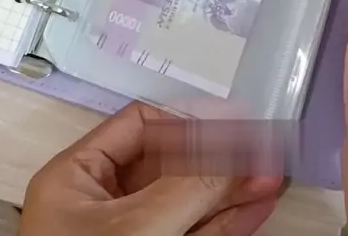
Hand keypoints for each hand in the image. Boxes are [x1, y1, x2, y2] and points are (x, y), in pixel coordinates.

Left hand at [19, 103, 280, 235]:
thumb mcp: (138, 229)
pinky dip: (227, 221)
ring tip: (270, 174)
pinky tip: (255, 205)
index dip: (188, 122)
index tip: (233, 122)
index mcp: (77, 179)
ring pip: (190, 202)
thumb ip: (190, 187)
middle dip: (220, 158)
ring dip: (232, 189)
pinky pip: (196, 234)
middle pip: (171, 165)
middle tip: (260, 147)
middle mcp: (102, 206)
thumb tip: (234, 154)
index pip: (140, 126)